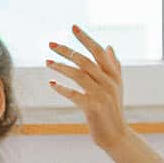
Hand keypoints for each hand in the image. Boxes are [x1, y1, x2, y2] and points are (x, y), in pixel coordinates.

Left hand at [46, 24, 128, 151]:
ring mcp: (102, 94)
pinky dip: (61, 88)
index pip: (98, 51)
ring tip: (46, 62)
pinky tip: (51, 84)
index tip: (73, 27)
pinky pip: (74, 94)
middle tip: (51, 44)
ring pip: (78, 75)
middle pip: (85, 60)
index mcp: (114, 75)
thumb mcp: (116, 86)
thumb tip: (109, 46)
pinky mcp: (93, 107)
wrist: (117, 135)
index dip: (86, 38)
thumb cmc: (112, 110)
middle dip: (67, 51)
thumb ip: (114, 66)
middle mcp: (109, 82)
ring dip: (60, 67)